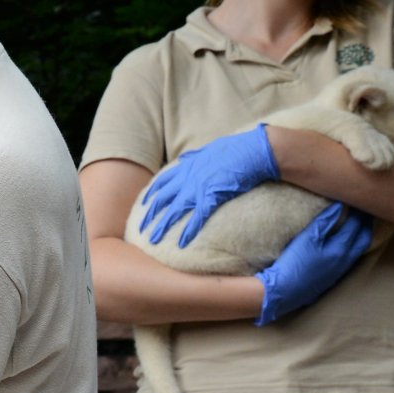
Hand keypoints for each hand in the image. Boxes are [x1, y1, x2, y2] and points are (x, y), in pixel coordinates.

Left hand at [139, 124, 279, 246]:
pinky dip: (188, 232)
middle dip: (149, 214)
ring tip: (152, 240)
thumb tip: (189, 156)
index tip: (145, 203)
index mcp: (188, 165)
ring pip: (174, 211)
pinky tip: (181, 243)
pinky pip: (196, 218)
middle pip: (162, 198)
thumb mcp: (210, 149)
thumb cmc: (237, 149)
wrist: (253, 150)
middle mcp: (188, 177)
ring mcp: (197, 188)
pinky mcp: (211, 197)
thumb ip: (197, 155)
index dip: (152, 193)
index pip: (163, 181)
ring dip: (162, 226)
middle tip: (140, 228)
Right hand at [255, 202, 373, 324]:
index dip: (358, 213)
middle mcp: (344, 262)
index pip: (356, 227)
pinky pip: (348, 260)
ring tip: (357, 226)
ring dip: (359, 237)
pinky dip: (351, 248)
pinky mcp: (330, 279)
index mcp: (341, 250)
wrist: (281, 292)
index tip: (358, 201)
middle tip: (364, 212)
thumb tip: (337, 206)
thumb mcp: (307, 239)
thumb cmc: (293, 264)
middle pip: (363, 240)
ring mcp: (338, 272)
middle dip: (366, 225)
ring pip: (357, 251)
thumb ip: (324, 222)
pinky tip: (342, 245)